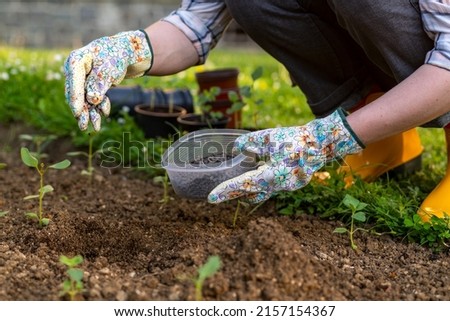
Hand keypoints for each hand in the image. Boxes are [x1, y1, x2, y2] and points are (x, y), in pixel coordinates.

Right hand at [64, 29, 152, 130]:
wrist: (127, 52)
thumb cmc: (116, 56)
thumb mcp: (109, 69)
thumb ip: (99, 84)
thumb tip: (92, 100)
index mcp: (76, 61)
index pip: (74, 82)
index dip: (75, 99)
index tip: (77, 113)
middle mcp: (76, 71)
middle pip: (77, 94)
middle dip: (82, 111)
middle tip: (84, 127)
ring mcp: (83, 79)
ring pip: (85, 99)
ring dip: (91, 113)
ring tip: (95, 127)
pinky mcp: (91, 86)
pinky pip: (93, 99)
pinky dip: (99, 106)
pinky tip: (105, 112)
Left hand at [207, 108, 363, 203]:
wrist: (322, 143)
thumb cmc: (295, 139)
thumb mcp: (269, 137)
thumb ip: (250, 143)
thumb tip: (236, 148)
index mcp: (273, 175)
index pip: (244, 185)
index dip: (226, 191)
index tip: (211, 198)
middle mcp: (279, 186)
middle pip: (252, 194)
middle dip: (235, 194)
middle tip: (218, 195)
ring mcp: (287, 187)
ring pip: (263, 193)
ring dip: (250, 190)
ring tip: (236, 186)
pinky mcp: (292, 184)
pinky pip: (273, 187)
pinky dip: (263, 183)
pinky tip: (259, 172)